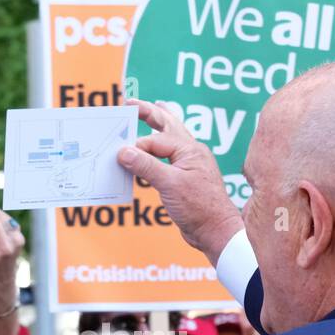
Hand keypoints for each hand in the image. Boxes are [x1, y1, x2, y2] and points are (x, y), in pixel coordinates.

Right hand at [117, 99, 242, 265]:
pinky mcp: (185, 178)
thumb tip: (123, 151)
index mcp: (190, 149)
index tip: (119, 155)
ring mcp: (189, 165)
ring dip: (156, 125)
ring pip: (170, 138)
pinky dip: (156, 150)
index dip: (136, 147)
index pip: (155, 141)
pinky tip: (151, 149)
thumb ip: (146, 166)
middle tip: (130, 103)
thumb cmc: (199, 208)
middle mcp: (190, 152)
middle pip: (167, 125)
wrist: (215, 232)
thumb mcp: (170, 185)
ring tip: (146, 112)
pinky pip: (167, 157)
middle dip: (149, 113)